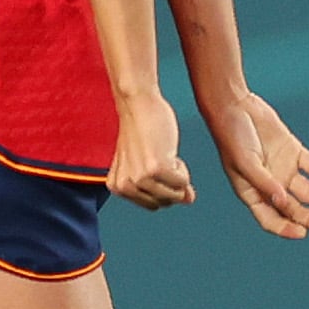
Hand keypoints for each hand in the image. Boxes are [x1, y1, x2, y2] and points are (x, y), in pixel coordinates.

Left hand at [107, 85, 195, 211]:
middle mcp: (125, 187)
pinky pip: (183, 183)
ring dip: (178, 175)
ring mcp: (140, 179)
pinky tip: (169, 151)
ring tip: (165, 154)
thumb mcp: (144, 163)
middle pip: (165, 202)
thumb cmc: (141, 129)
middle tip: (161, 156)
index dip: (162, 185)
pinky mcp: (156, 169)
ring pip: (176, 195)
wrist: (138, 104)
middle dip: (170, 182)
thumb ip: (161, 186)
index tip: (153, 162)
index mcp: (118, 188)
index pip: (154, 204)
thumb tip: (189, 200)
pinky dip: (183, 169)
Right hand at [198, 85, 308, 240]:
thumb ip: (264, 182)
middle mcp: (270, 185)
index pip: (271, 219)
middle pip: (293, 208)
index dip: (286, 228)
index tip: (303, 232)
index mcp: (253, 194)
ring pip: (306, 191)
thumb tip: (283, 202)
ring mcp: (283, 169)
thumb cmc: (232, 137)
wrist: (235, 105)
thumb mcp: (245, 162)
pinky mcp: (293, 152)